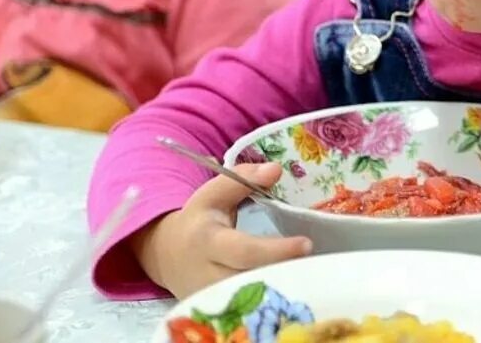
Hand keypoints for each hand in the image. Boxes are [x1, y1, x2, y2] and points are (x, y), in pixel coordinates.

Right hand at [130, 163, 311, 298]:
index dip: (277, 250)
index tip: (306, 243)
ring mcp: (213, 298)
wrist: (167, 255)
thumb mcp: (213, 193)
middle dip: (285, 272)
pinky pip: (249, 309)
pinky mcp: (218, 311)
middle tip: (313, 261)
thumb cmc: (199, 220)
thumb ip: (244, 178)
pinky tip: (290, 285)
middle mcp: (209, 274)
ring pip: (253, 299)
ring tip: (307, 271)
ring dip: (282, 286)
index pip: (245, 251)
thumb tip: (275, 169)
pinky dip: (270, 297)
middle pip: (253, 280)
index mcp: (208, 241)